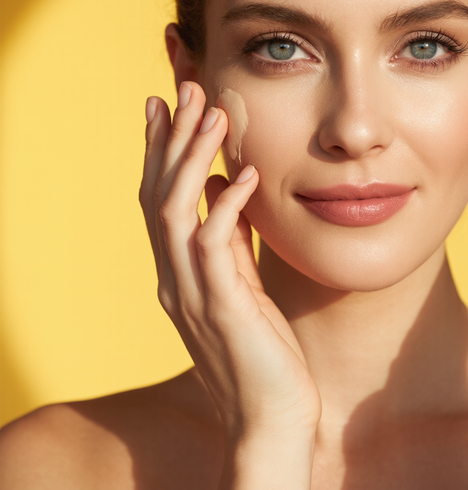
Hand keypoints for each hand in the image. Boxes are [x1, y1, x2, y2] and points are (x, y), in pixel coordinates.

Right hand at [139, 81, 321, 451]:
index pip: (157, 199)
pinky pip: (215, 245)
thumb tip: (230, 188)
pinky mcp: (222, 308)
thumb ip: (230, 241)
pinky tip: (248, 175)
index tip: (164, 105)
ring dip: (192, 159)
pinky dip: (227, 205)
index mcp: (178, 273)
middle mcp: (174, 279)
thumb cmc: (262, 348)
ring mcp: (192, 294)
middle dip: (170, 139)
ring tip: (212, 114)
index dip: (158, 151)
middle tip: (183, 89)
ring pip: (174, 211)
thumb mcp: (240, 284)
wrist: (272, 416)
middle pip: (156, 194)